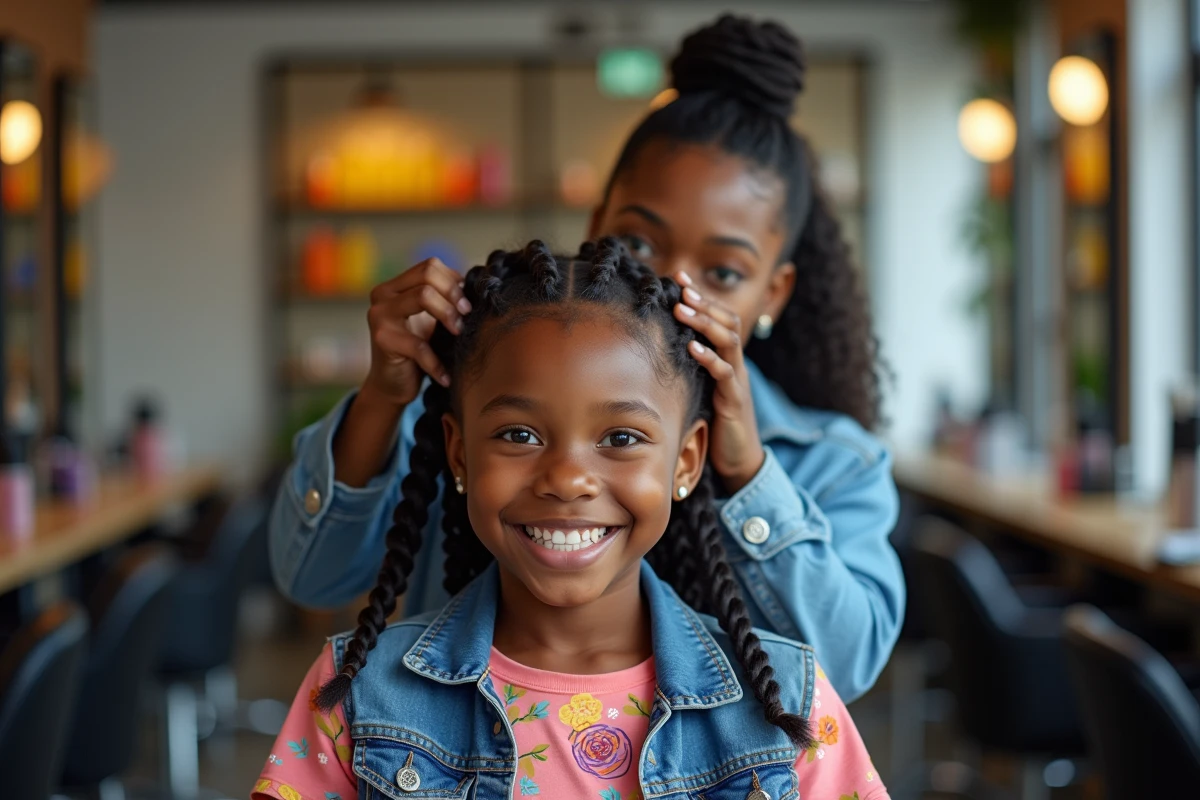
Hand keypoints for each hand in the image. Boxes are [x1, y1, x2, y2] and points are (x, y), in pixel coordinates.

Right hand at [361, 258, 471, 407]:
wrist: (392, 384)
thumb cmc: (416, 350)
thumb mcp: (430, 320)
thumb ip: (443, 299)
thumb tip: (476, 283)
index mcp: (395, 286)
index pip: (430, 266)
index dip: (453, 281)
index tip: (467, 304)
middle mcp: (383, 294)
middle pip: (427, 276)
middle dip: (453, 296)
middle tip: (466, 318)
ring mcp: (380, 314)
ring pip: (423, 296)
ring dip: (448, 316)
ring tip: (458, 336)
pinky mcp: (382, 338)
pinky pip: (419, 345)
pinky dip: (437, 364)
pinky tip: (446, 377)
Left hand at [672, 272, 765, 491]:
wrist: (738, 459)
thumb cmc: (714, 423)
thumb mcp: (698, 389)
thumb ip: (686, 367)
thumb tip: (654, 347)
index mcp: (726, 359)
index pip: (718, 318)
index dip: (701, 296)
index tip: (679, 277)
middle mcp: (735, 364)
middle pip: (727, 322)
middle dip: (704, 302)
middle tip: (681, 286)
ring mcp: (737, 381)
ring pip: (729, 342)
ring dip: (705, 323)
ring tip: (682, 309)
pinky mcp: (734, 401)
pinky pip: (726, 374)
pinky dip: (710, 358)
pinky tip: (693, 349)